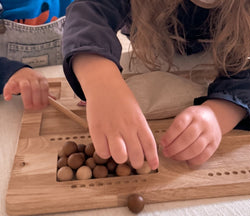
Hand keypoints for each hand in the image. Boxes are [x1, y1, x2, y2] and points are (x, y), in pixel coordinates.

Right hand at [3, 67, 48, 110]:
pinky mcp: (12, 80)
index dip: (44, 98)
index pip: (44, 88)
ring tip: (27, 106)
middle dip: (36, 100)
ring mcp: (22, 78)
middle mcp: (32, 77)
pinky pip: (9, 85)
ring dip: (27, 98)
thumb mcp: (40, 84)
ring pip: (25, 86)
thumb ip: (45, 92)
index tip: (43, 106)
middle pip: (35, 88)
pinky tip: (8, 98)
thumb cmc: (31, 80)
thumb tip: (53, 100)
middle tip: (35, 108)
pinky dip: (8, 92)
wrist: (20, 71)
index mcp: (40, 78)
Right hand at [72, 54, 158, 169]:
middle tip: (133, 160)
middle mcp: (127, 126)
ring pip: (119, 157)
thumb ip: (139, 127)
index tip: (153, 165)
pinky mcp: (97, 130)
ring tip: (119, 152)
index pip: (150, 144)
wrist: (103, 84)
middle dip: (136, 162)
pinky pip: (102, 152)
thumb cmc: (120, 96)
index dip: (152, 158)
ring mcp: (111, 129)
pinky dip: (105, 153)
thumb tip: (142, 147)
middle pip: (136, 155)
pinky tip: (106, 146)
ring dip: (120, 158)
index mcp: (139, 121)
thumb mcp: (135, 110)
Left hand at [160, 99, 244, 165]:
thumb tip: (165, 143)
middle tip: (166, 153)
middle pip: (187, 138)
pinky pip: (204, 155)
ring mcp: (209, 134)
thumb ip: (176, 127)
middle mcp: (202, 123)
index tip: (163, 143)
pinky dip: (194, 160)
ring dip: (182, 156)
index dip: (169, 136)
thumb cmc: (195, 117)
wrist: (213, 116)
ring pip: (195, 148)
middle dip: (174, 148)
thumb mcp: (185, 115)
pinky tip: (187, 161)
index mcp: (192, 114)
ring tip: (174, 157)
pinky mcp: (214, 144)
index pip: (179, 125)